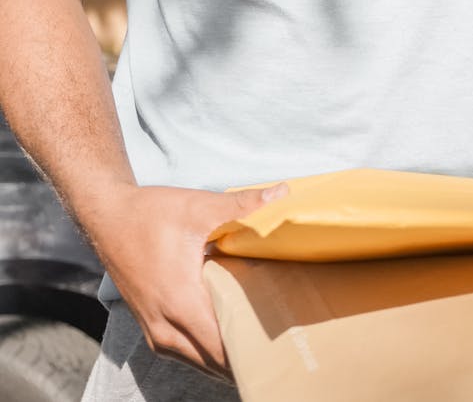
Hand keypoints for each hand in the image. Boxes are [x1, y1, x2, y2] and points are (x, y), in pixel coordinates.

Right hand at [91, 181, 287, 376]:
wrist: (107, 217)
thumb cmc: (150, 213)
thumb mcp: (198, 206)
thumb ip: (242, 205)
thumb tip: (283, 192)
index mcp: (180, 302)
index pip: (223, 349)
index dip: (252, 351)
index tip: (281, 343)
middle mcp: (165, 326)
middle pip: (214, 362)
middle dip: (244, 356)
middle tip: (277, 341)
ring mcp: (154, 331)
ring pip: (198, 361)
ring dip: (225, 356)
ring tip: (258, 339)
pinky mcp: (149, 327)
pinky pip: (184, 353)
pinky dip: (206, 350)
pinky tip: (226, 333)